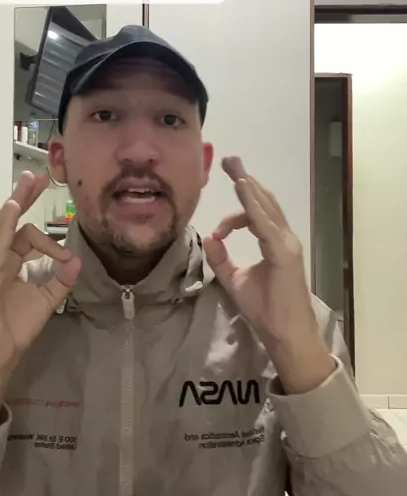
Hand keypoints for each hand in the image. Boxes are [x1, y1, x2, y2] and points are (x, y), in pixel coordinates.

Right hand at [0, 171, 80, 381]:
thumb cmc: (13, 331)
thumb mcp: (46, 302)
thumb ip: (61, 281)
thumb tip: (77, 261)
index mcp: (10, 265)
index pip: (24, 235)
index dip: (47, 237)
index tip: (67, 255)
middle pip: (10, 223)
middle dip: (23, 198)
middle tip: (35, 177)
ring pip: (0, 229)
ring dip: (14, 204)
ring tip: (25, 184)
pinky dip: (3, 227)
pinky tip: (12, 210)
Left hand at [203, 157, 334, 392]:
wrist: (286, 335)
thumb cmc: (267, 312)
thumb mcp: (236, 280)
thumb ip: (222, 259)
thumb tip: (209, 238)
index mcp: (275, 244)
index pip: (255, 215)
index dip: (236, 212)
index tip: (218, 230)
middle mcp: (283, 239)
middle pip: (263, 202)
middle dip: (246, 179)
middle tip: (230, 160)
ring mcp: (286, 244)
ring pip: (265, 208)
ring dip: (249, 185)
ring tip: (235, 166)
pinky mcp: (283, 253)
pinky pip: (265, 224)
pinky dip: (253, 205)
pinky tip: (243, 188)